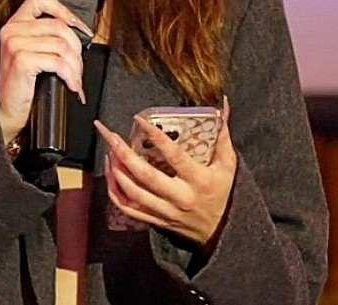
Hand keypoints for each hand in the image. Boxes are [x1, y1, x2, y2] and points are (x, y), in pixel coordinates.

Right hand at [0, 0, 92, 144]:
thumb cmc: (22, 83)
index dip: (64, 10)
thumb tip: (77, 30)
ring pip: (62, 45)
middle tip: (78, 66)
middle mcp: (12, 30)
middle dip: (77, 48)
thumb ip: (46, 35)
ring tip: (75, 78)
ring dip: (76, 66)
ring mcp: (15, 44)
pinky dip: (70, 75)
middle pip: (59, 25)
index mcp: (15, 23)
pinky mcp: (21, 61)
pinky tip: (71, 85)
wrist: (6, 110)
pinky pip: (57, 62)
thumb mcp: (31, 52)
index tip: (79, 28)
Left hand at [95, 100, 236, 247]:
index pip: (174, 155)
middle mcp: (180, 197)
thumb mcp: (228, 165)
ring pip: (133, 193)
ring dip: (116, 172)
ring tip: (109, 152)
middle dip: (123, 154)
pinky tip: (111, 175)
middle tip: (109, 136)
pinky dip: (115, 193)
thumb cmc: (223, 192)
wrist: (222, 232)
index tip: (138, 119)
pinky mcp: (157, 221)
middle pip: (146, 176)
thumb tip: (222, 106)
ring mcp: (166, 211)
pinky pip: (129, 209)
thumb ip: (222, 136)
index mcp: (198, 180)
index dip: (156, 136)